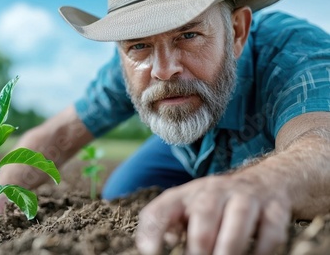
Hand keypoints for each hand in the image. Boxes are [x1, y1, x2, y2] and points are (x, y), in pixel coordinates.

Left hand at [136, 174, 291, 254]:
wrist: (267, 179)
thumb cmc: (216, 205)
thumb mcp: (189, 210)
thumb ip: (171, 227)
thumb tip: (155, 249)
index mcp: (186, 195)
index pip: (161, 210)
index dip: (153, 232)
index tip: (151, 253)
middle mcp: (214, 191)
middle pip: (204, 212)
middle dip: (199, 244)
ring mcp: (246, 196)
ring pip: (238, 219)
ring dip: (229, 248)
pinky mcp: (275, 207)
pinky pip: (271, 231)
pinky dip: (262, 250)